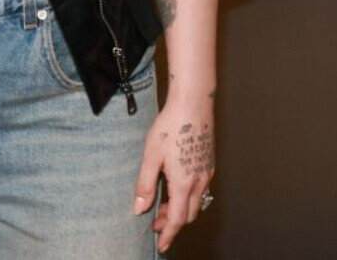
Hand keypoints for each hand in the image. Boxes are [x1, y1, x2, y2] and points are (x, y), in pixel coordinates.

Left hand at [132, 93, 215, 252]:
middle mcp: (200, 181)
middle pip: (189, 214)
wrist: (193, 103)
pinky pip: (201, 188)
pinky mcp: (209, 162)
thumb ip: (145, 184)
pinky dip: (189, 196)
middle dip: (173, 222)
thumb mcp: (151, 155)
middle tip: (156, 222)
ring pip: (197, 201)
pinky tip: (177, 185)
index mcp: (184, 183)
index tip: (161, 245)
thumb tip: (139, 209)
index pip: (178, 219)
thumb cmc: (170, 126)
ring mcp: (207, 171)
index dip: (169, 234)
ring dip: (181, 209)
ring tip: (164, 204)